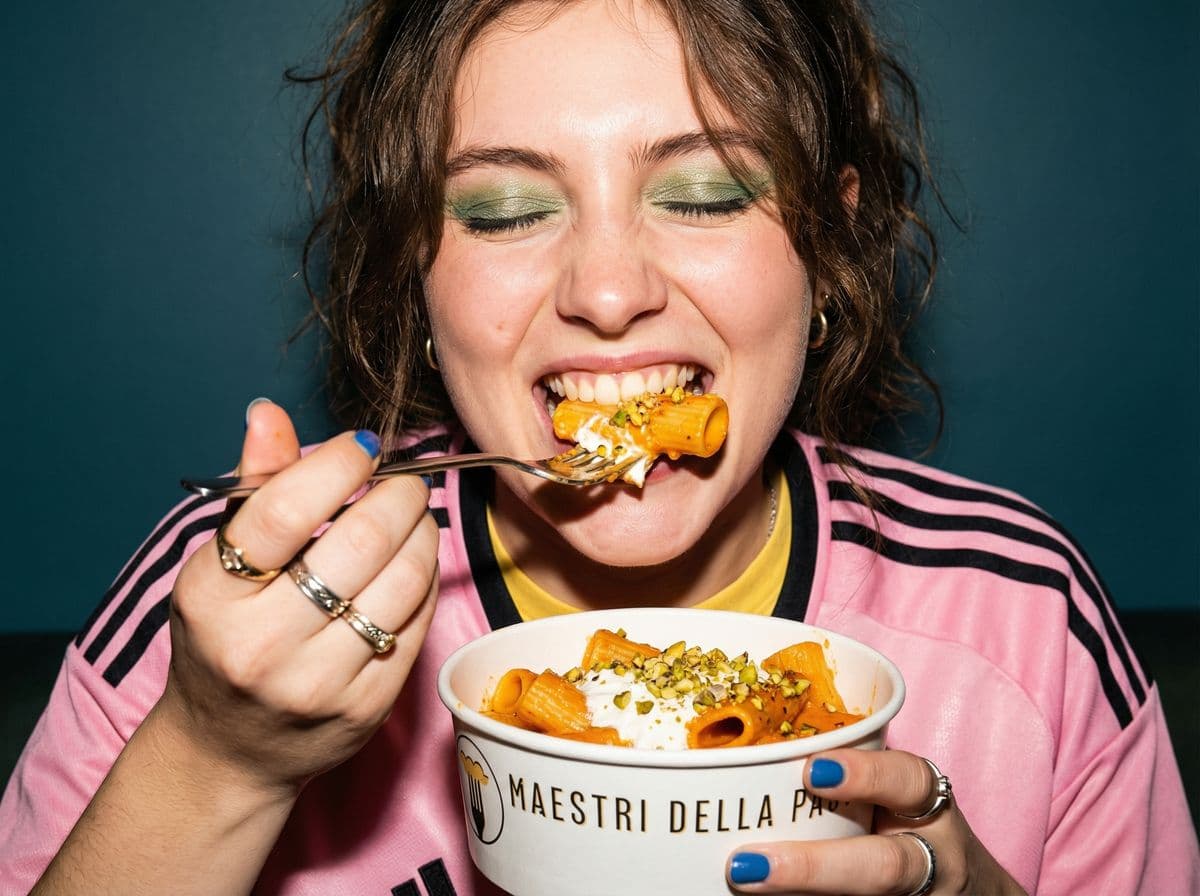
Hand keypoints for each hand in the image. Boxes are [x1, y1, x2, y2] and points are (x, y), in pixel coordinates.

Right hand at [155, 400, 438, 796]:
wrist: (230, 751)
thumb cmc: (224, 639)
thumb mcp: (217, 565)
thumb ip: (253, 488)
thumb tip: (269, 412)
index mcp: (214, 596)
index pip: (284, 509)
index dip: (337, 463)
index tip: (363, 447)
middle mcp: (262, 644)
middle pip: (359, 542)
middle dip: (399, 495)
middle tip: (406, 482)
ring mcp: (319, 683)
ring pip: (402, 581)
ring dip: (423, 534)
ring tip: (415, 520)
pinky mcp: (368, 708)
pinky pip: (418, 622)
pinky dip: (425, 581)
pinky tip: (413, 566)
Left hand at [727, 748, 1026, 894]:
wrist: (971, 890)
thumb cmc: (910, 824)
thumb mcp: (896, 796)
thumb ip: (842, 784)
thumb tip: (740, 768)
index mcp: (928, 806)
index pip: (908, 780)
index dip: (864, 774)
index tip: (812, 770)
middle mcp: (934, 857)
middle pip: (883, 868)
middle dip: (813, 868)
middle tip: (746, 864)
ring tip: (745, 888)